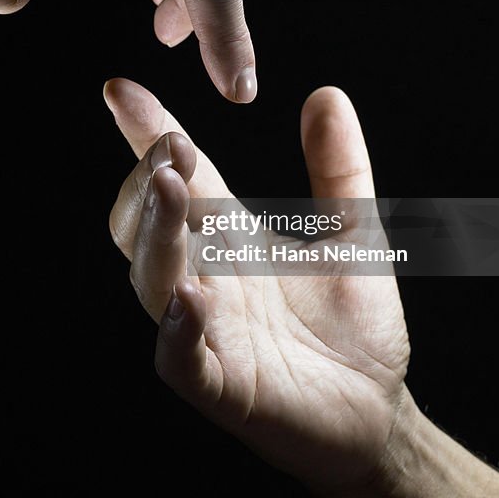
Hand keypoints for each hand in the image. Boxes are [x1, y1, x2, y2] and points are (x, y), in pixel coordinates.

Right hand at [104, 78, 410, 493]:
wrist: (378, 408)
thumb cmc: (353, 324)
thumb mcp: (355, 232)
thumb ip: (339, 167)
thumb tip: (327, 94)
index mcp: (229, 237)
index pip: (178, 177)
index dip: (146, 134)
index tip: (121, 89)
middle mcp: (206, 277)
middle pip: (147, 224)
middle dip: (149, 181)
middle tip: (171, 146)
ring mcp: (208, 330)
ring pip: (153, 280)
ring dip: (157, 234)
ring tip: (172, 189)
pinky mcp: (223, 386)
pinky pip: (182, 360)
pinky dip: (177, 330)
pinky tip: (190, 296)